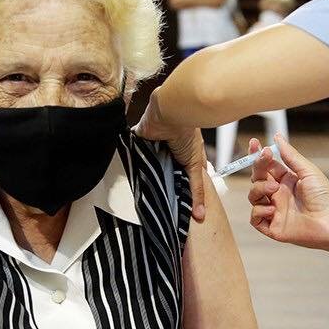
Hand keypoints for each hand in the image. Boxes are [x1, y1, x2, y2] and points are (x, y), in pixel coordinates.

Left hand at [134, 98, 206, 221]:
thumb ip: (197, 190)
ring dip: (145, 174)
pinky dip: (131, 162)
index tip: (172, 209)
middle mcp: (168, 151)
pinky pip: (133, 154)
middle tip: (153, 206)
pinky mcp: (138, 140)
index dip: (177, 191)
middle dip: (159, 185)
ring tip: (138, 194)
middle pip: (161, 173)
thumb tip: (201, 216)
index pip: (179, 177)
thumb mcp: (195, 165)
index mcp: (184, 155)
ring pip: (147, 166)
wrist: (172, 112)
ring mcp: (152, 146)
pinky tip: (127, 176)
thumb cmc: (186, 135)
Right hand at [247, 135, 328, 251]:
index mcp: (286, 180)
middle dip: (257, 167)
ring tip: (274, 189)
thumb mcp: (307, 171)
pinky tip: (272, 209)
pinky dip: (259, 212)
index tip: (255, 143)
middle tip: (264, 160)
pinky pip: (255, 218)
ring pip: (253, 196)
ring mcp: (274, 210)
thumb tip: (278, 138)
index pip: (266, 166)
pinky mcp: (273, 227)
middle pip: (257, 178)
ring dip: (258, 188)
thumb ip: (290, 155)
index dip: (258, 155)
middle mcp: (278, 194)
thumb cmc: (325, 197)